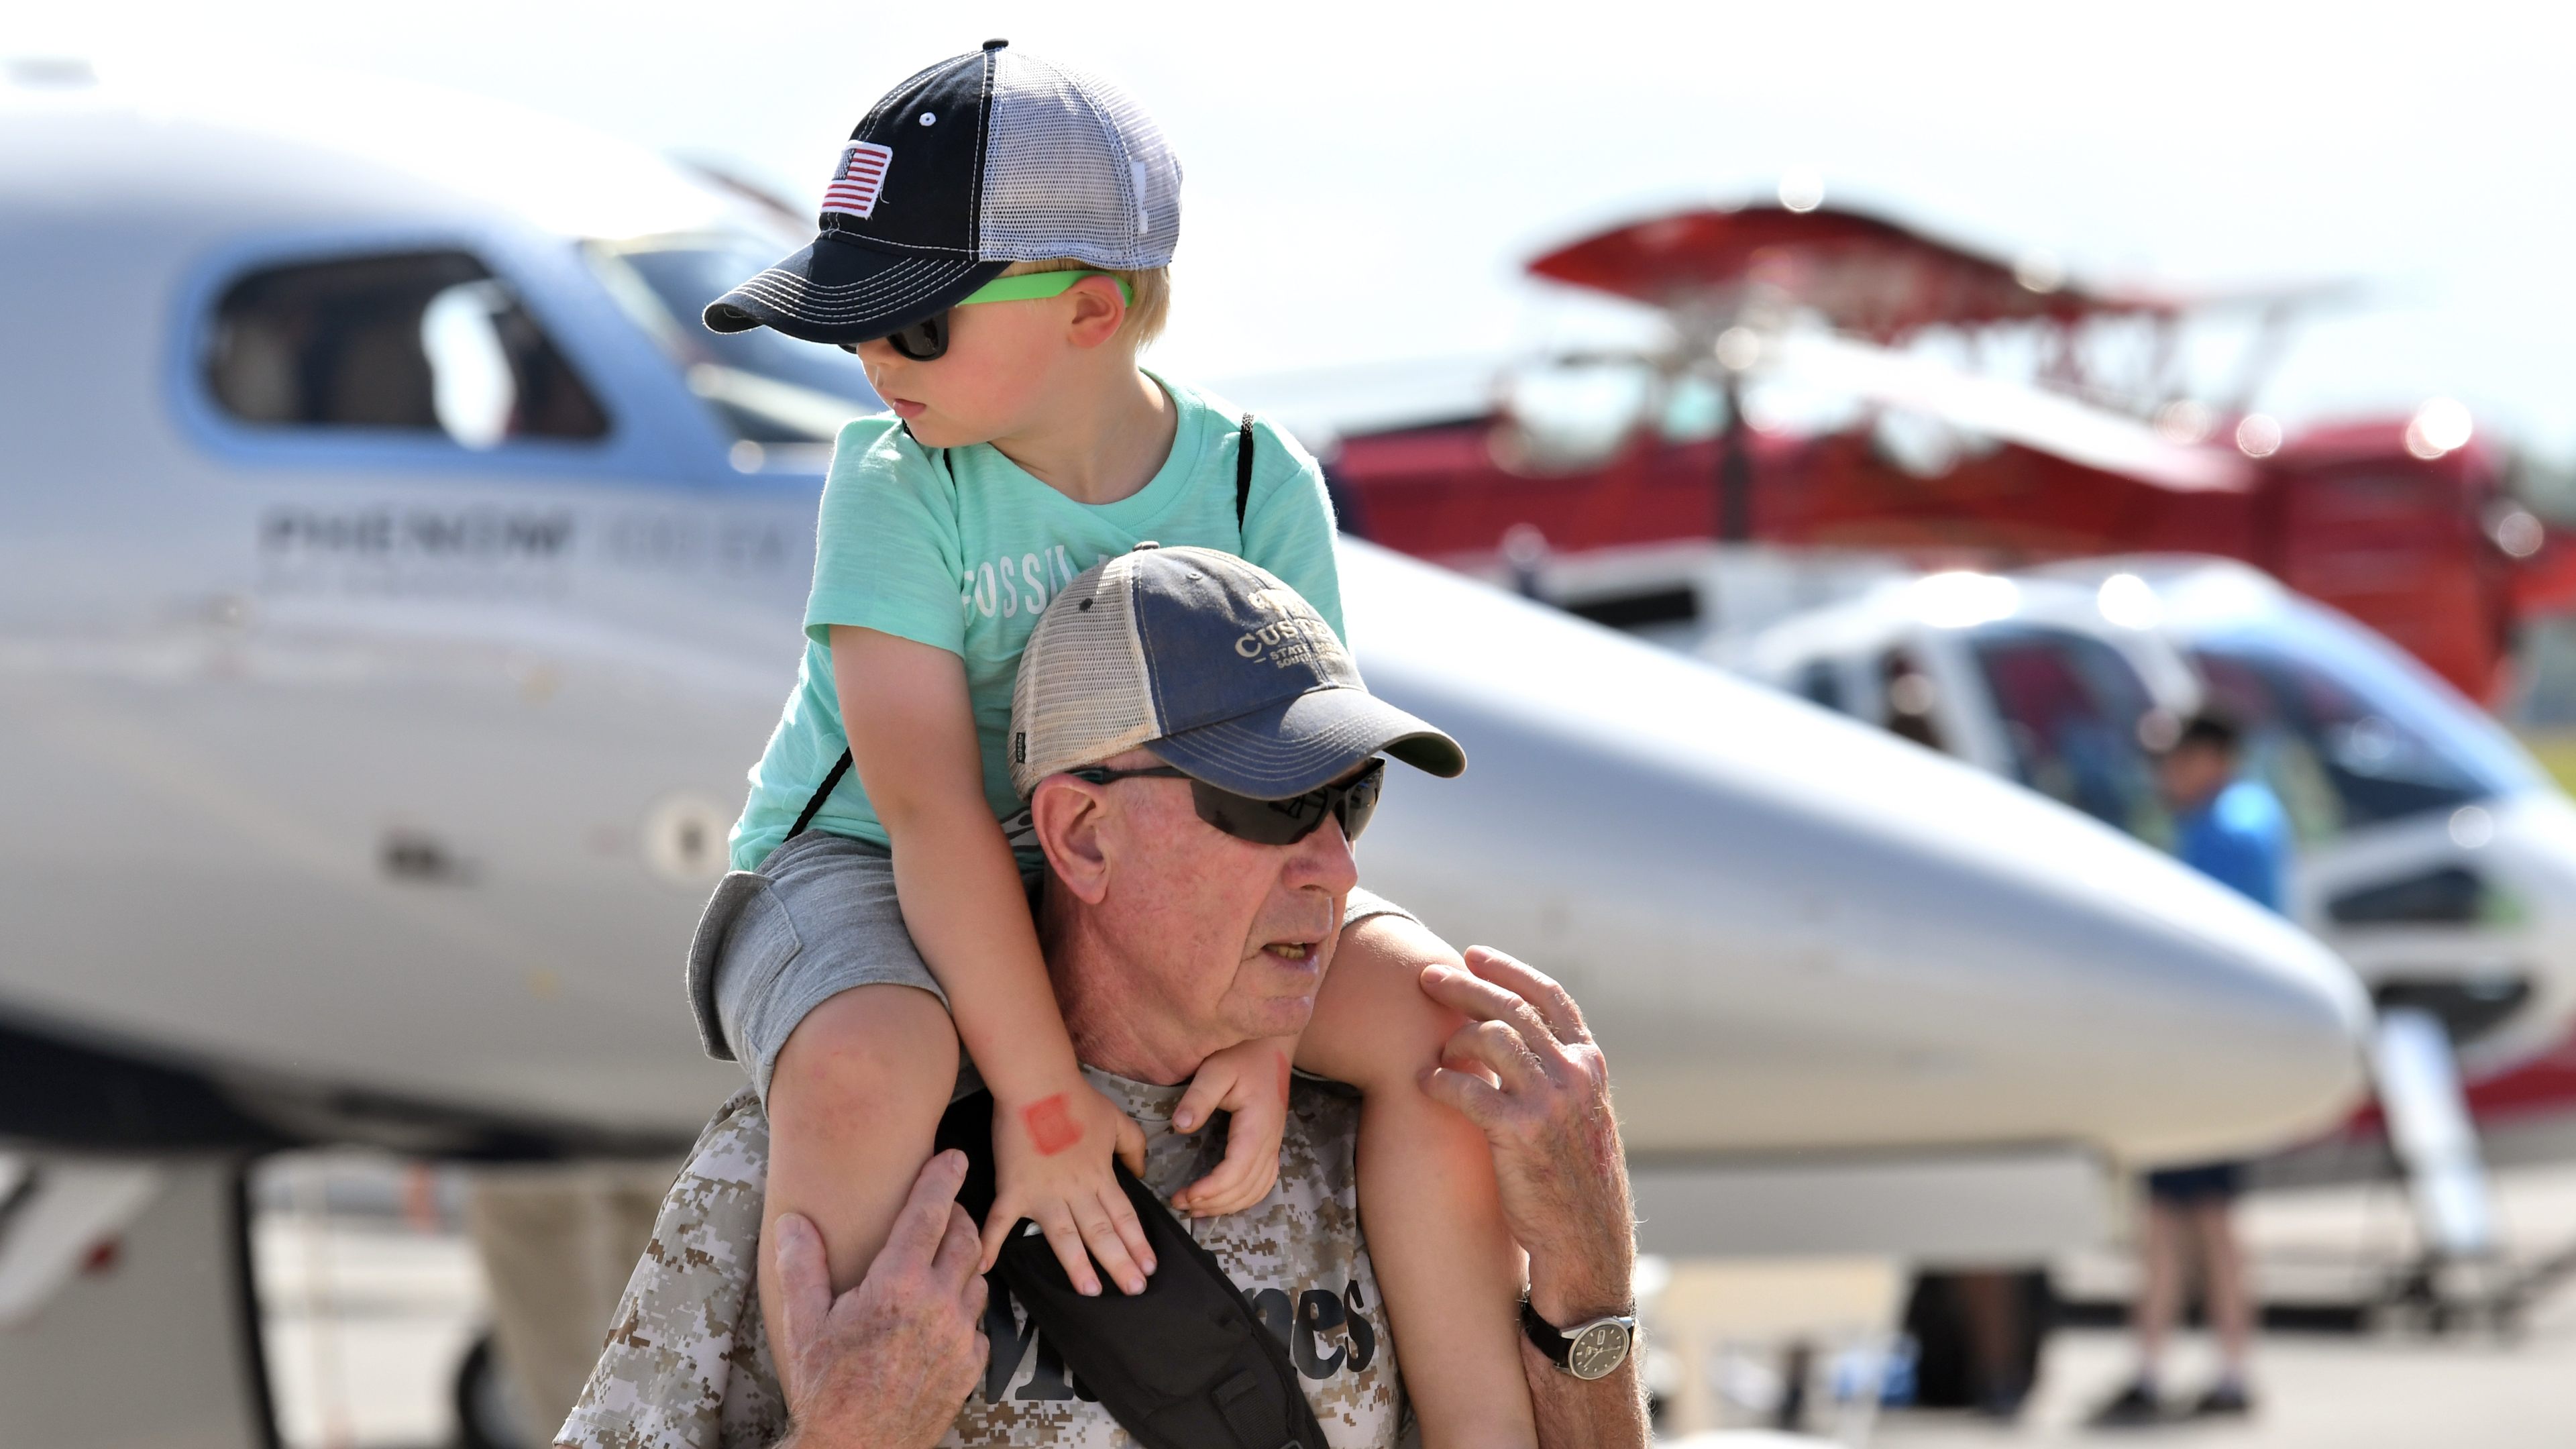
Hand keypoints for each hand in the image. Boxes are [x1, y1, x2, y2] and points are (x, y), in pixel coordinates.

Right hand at [773, 1153, 988, 1448]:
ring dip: (964, 1261)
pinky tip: (944, 1311)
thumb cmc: (825, 1388)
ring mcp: (959, 1337)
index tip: (954, 1157)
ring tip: (943, 1258)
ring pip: (977, 1278)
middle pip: (965, 1239)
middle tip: (945, 1209)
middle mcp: (937, 1306)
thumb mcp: (804, 1323)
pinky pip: (979, 1323)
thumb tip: (793, 1222)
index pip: (930, 1214)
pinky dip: (965, 1309)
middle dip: (958, 1215)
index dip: (942, 1179)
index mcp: (897, 1286)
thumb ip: (801, 1265)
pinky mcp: (970, 1366)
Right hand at [984, 1079, 1154, 1295]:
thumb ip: (1133, 1147)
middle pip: (1101, 1232)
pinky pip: (1000, 1220)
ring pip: (1064, 1236)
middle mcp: (1075, 1190)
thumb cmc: (1076, 1098)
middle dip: (1120, 1262)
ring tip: (1092, 1290)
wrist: (1038, 1082)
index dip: (1137, 1243)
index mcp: (1099, 1175)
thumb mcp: (1117, 1120)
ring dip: (1078, 1265)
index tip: (1149, 1266)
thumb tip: (1141, 1172)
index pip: (1124, 1216)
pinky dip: (990, 1242)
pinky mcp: (1013, 1188)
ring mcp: (1043, 1192)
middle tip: (1134, 1288)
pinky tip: (985, 1267)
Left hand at [1170, 1037, 1291, 1215]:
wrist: (1271, 1044)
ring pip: (1257, 1189)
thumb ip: (1198, 1097)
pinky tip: (1222, 1200)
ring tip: (1196, 1208)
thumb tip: (1180, 1128)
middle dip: (1214, 1202)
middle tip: (1180, 1203)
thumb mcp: (1215, 1069)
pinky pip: (1264, 1182)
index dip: (1212, 1189)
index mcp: (1258, 1124)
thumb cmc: (1242, 1053)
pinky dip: (1243, 1198)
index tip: (1185, 1195)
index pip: (1237, 1169)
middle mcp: (1270, 1139)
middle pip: (1246, 1186)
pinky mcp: (1270, 1143)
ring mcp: (1273, 1143)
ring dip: (1228, 1205)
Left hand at [1419, 947, 1634, 1323]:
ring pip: (1491, 1037)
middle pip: (1512, 1008)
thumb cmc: (1573, 1183)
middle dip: (1464, 985)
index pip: (1551, 997)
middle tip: (1426, 976)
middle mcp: (1576, 1075)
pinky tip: (1425, 1084)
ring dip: (1452, 1036)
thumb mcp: (1580, 1117)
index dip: (1509, 970)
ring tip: (1434, 1051)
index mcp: (1591, 1065)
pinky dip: (1440, 1080)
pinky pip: (1469, 1087)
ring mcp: (1551, 1101)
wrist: (1586, 1244)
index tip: (1475, 954)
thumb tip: (1510, 1038)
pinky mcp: (1521, 1133)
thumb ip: (1556, 1075)